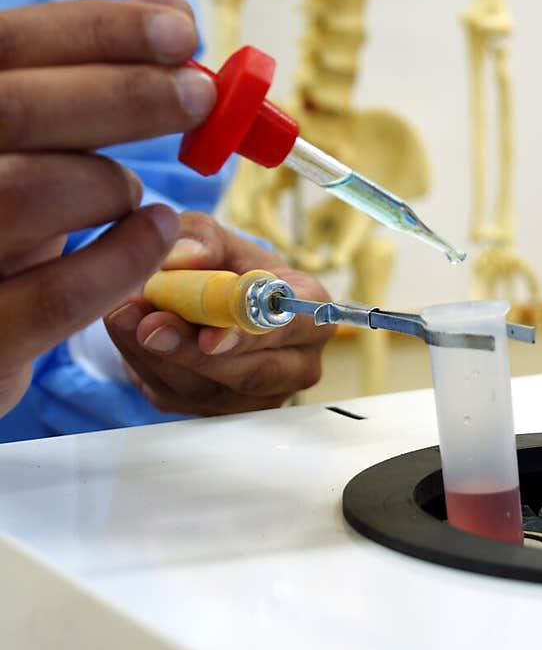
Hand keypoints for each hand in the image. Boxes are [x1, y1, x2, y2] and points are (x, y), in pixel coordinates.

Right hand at [0, 0, 216, 416]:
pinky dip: (123, 259)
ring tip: (132, 192)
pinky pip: (56, 295)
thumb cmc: (7, 224)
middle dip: (122, 95)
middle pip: (12, 108)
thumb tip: (166, 5)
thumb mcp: (38, 143)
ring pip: (27, 191)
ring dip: (108, 182)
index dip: (95, 30)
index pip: (4, 42)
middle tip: (198, 97)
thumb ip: (89, 75)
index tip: (179, 32)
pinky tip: (153, 234)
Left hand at [104, 212, 334, 415]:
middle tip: (150, 327)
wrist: (208, 300)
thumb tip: (188, 256)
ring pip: (206, 391)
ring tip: (123, 317)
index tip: (210, 335)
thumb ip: (201, 236)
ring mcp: (256, 397)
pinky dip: (143, 364)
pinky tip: (126, 333)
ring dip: (158, 356)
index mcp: (311, 316)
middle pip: (250, 373)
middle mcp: (295, 365)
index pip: (294, 328)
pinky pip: (175, 397)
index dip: (252, 333)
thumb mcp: (214, 238)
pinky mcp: (215, 413)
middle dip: (193, 353)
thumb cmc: (225, 268)